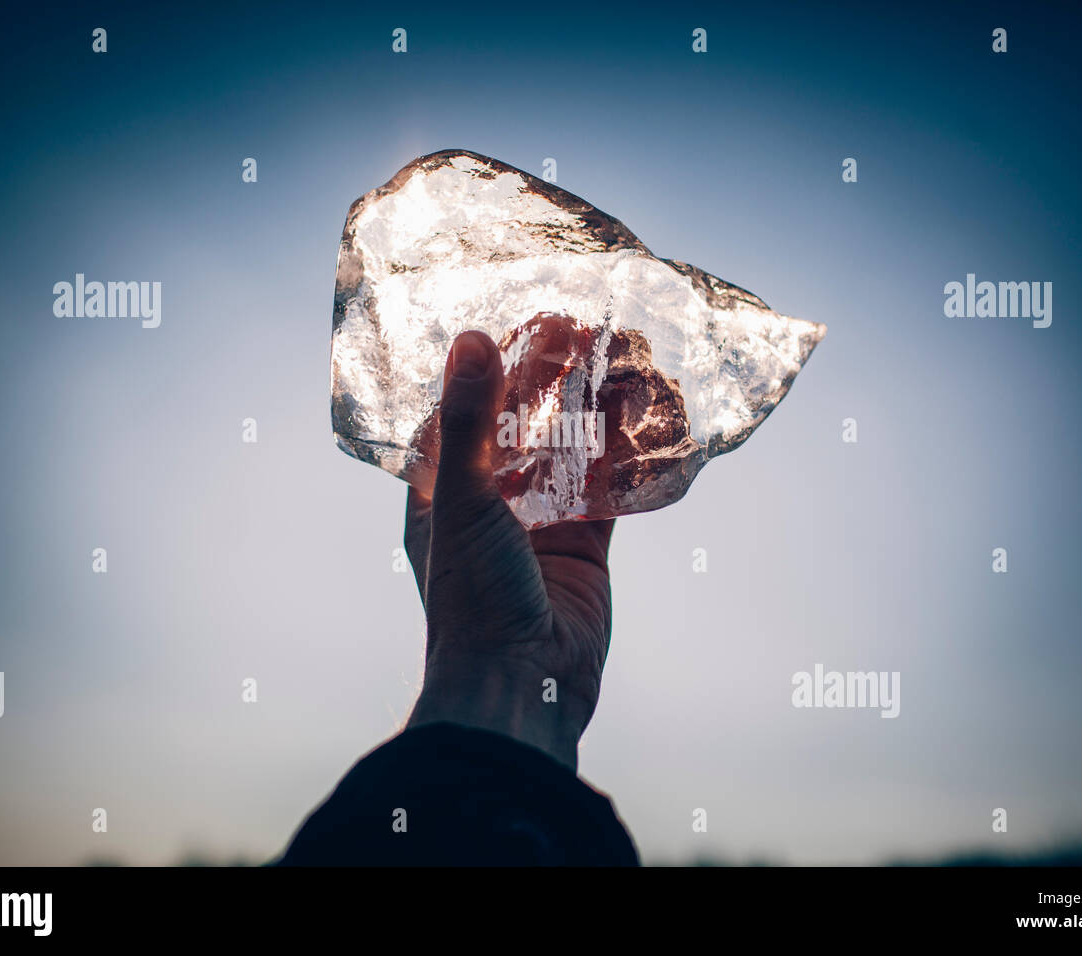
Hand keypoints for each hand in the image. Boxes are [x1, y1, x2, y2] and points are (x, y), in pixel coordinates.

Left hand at [403, 330, 614, 769]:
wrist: (522, 685)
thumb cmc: (473, 598)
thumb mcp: (463, 500)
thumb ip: (470, 422)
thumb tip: (470, 339)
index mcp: (440, 494)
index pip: (462, 413)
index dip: (487, 367)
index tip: (517, 319)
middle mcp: (489, 504)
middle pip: (522, 425)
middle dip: (548, 378)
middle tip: (578, 324)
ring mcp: (540, 523)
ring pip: (568, 449)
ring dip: (590, 405)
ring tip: (616, 351)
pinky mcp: (586, 544)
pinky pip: (607, 486)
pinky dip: (623, 450)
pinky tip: (641, 408)